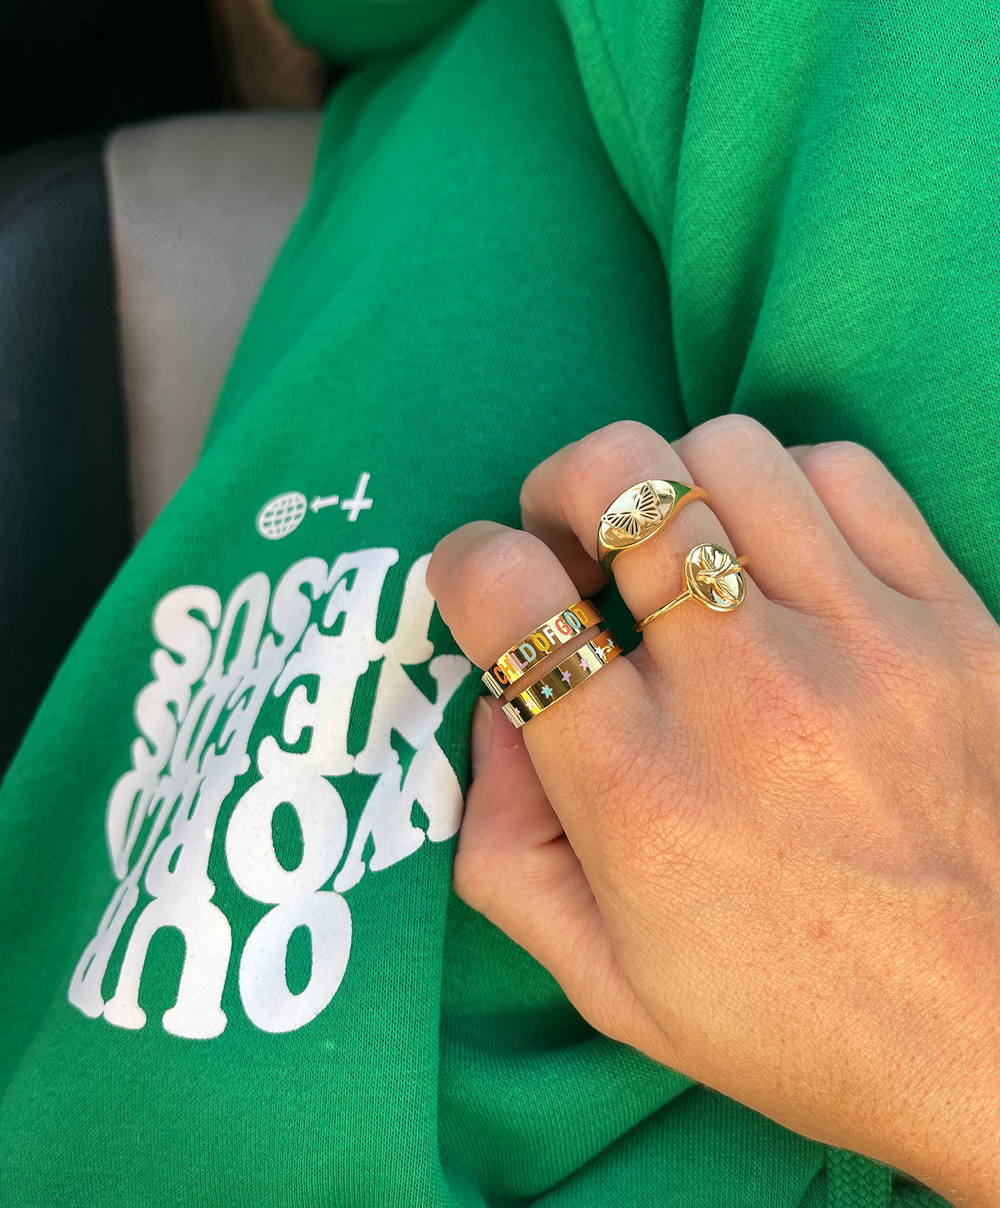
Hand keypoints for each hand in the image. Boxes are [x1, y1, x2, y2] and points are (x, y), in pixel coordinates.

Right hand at [427, 417, 999, 1207]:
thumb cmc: (803, 1023)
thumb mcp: (608, 984)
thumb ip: (506, 848)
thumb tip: (497, 706)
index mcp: (638, 793)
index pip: (508, 594)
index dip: (466, 561)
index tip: (484, 582)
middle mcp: (743, 698)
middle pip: (615, 479)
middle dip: (559, 485)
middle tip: (574, 543)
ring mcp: (861, 645)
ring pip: (727, 454)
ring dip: (673, 486)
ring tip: (682, 552)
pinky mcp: (955, 623)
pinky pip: (845, 474)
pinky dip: (789, 489)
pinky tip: (783, 556)